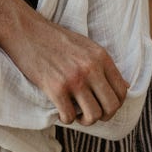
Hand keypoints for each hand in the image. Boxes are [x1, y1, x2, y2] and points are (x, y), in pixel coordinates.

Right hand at [12, 10, 128, 125]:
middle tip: (90, 114)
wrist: (25, 31)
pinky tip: (60, 110)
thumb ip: (104, 65)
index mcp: (101, 56)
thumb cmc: (54, 39)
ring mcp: (74, 78)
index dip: (115, 104)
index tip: (103, 106)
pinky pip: (69, 116)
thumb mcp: (86, 45)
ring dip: (85, 120)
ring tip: (76, 113)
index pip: (122, 90)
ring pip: (93, 116)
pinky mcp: (55, 88)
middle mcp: (91, 68)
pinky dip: (66, 119)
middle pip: (111, 106)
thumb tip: (126, 87)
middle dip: (103, 116)